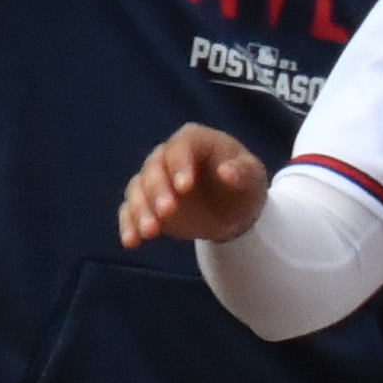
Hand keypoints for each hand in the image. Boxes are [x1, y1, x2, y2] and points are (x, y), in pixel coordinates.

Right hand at [119, 120, 265, 246]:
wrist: (233, 209)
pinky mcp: (146, 202)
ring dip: (141, 210)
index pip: (180, 147)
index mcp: (194, 141)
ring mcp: (154, 179)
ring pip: (138, 189)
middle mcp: (168, 156)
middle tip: (167, 212)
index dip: (180, 165)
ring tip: (150, 232)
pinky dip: (129, 224)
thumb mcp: (253, 177)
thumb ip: (243, 172)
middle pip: (154, 169)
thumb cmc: (244, 184)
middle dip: (158, 191)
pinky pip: (130, 210)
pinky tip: (132, 241)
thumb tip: (226, 172)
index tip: (185, 187)